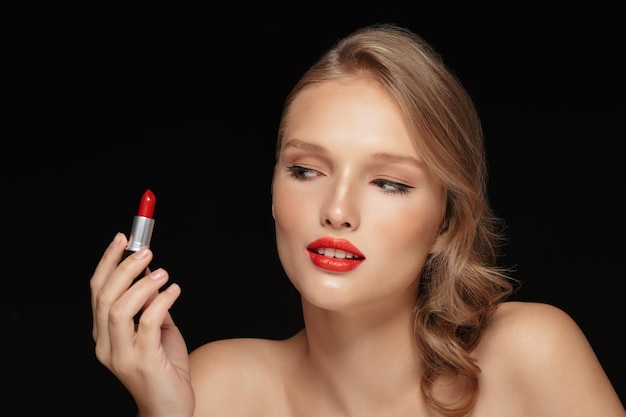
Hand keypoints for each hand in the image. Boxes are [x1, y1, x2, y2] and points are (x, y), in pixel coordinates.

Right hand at [90, 233, 194, 416]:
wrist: (171, 406)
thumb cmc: (164, 366)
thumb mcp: (156, 326)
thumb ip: (148, 301)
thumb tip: (147, 267)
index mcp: (104, 334)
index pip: (97, 291)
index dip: (108, 262)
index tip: (123, 239)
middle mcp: (106, 345)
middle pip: (104, 297)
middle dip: (125, 267)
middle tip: (147, 250)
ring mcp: (122, 355)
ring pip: (120, 309)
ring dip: (142, 284)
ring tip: (164, 274)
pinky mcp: (143, 362)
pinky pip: (148, 323)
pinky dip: (161, 301)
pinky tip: (174, 291)